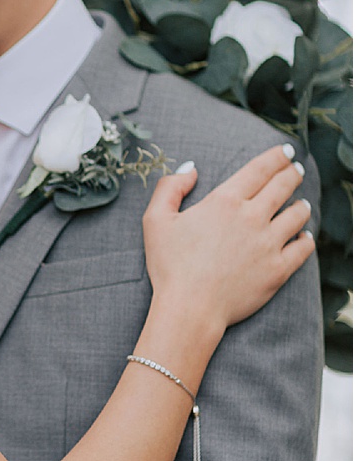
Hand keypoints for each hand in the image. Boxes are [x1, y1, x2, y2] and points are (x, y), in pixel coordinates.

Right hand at [143, 146, 311, 333]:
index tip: (286, 152)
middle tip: (296, 170)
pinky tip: (302, 235)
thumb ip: (170, 188)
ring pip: (298, 214)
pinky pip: (304, 247)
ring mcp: (269, 243)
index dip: (277, 156)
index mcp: (224, 202)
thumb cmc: (169, 265)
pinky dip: (306, 238)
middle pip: (284, 186)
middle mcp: (252, 218)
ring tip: (299, 204)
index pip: (260, 169)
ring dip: (300, 205)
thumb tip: (191, 168)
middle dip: (293, 174)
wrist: (190, 308)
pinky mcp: (279, 268)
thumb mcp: (154, 221)